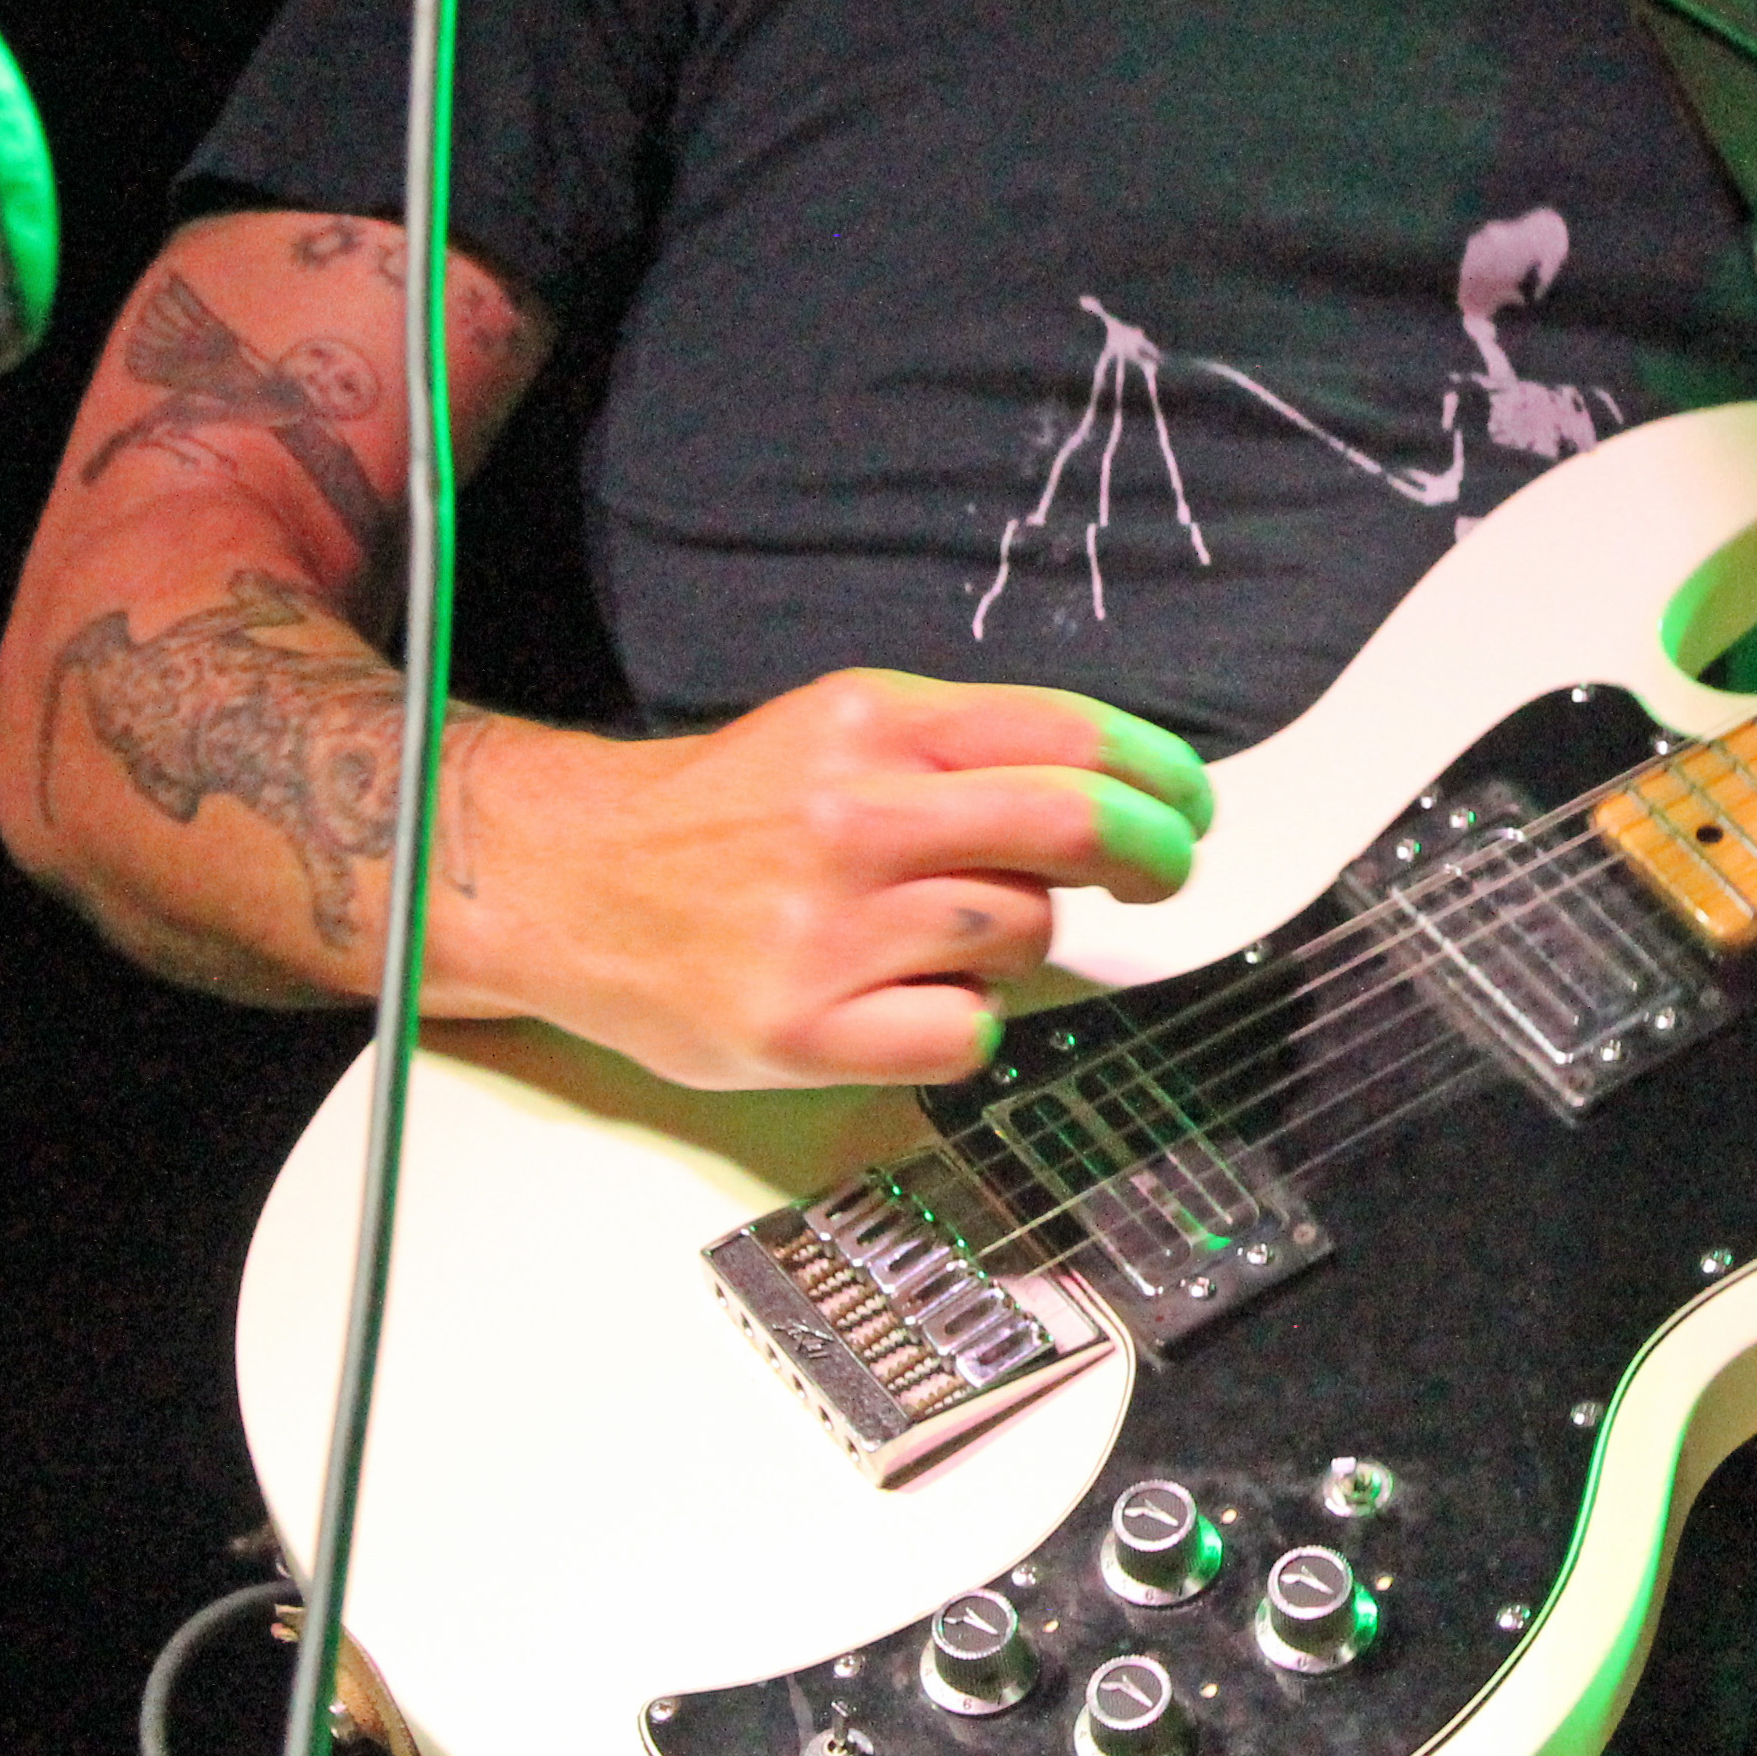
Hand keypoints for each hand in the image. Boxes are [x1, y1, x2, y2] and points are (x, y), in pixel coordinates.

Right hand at [444, 669, 1212, 1089]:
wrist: (569, 883)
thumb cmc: (725, 813)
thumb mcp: (839, 731)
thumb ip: (964, 750)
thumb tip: (1120, 788)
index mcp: (874, 723)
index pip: (1070, 736)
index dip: (1160, 775)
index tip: (1187, 805)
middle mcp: (855, 816)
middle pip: (1077, 827)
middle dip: (1152, 854)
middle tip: (1163, 872)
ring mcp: (828, 927)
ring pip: (1024, 933)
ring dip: (1020, 939)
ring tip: (952, 934)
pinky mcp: (803, 1027)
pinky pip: (964, 1032)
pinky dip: (962, 1022)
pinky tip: (909, 1000)